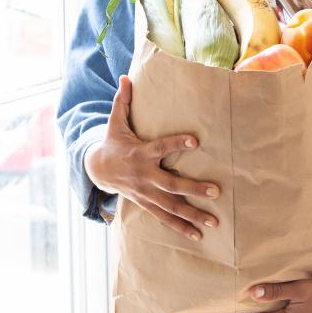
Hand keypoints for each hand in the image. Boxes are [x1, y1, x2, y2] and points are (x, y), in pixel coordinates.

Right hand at [85, 74, 220, 240]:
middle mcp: (144, 176)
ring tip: (214, 221)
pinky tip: (199, 235)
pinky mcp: (145, 204)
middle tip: (215, 190)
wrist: (96, 170)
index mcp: (140, 153)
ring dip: (193, 215)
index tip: (195, 141)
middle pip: (170, 185)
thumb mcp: (115, 122)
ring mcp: (145, 193)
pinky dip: (181, 227)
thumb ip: (123, 101)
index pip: (160, 147)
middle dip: (193, 188)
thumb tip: (126, 77)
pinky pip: (164, 218)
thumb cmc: (113, 142)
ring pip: (170, 207)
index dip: (176, 143)